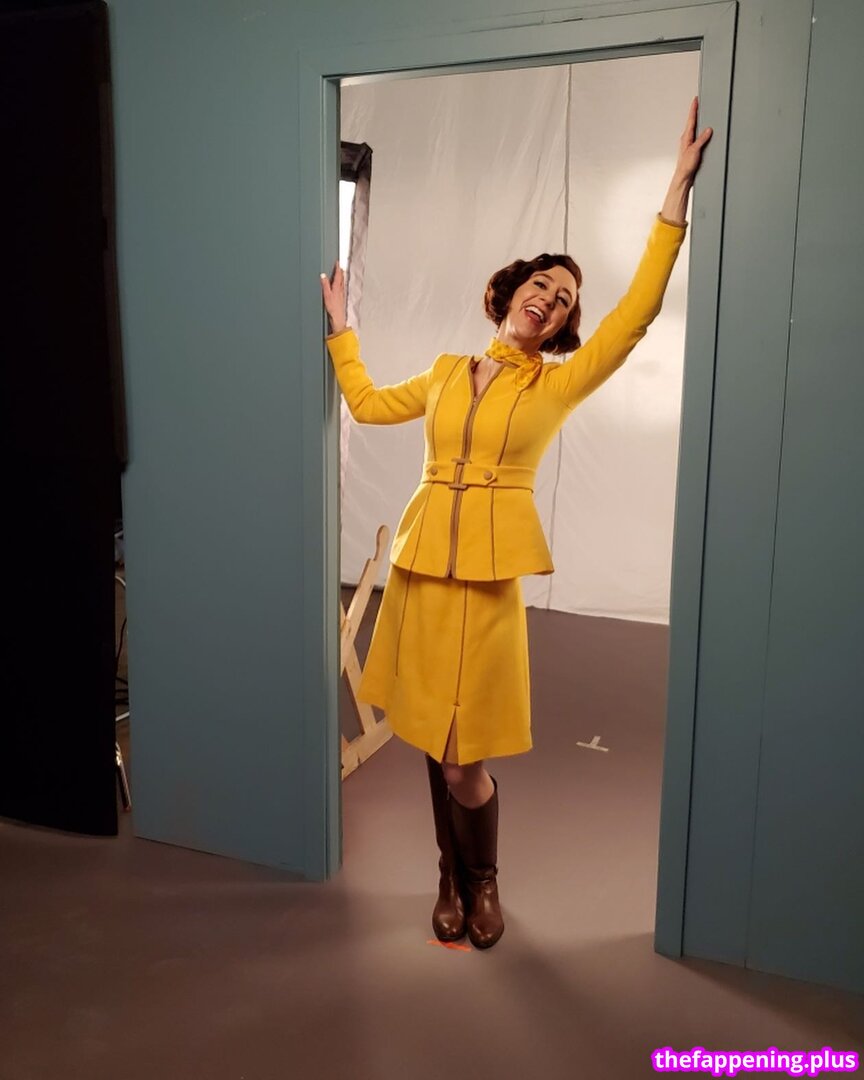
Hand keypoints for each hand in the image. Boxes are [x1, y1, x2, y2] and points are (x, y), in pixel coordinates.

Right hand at [320, 262, 346, 334]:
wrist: (338, 317)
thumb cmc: (333, 308)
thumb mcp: (327, 295)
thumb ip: (325, 284)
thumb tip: (323, 275)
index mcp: (337, 287)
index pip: (338, 275)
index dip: (337, 268)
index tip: (337, 262)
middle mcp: (340, 290)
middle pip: (341, 278)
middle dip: (340, 272)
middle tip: (339, 266)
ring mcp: (341, 294)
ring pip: (341, 283)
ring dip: (341, 277)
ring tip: (340, 273)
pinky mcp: (341, 299)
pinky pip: (341, 288)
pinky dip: (340, 284)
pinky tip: (339, 286)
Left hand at [661, 97, 712, 222]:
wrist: (683, 178)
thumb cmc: (686, 166)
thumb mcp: (695, 151)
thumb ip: (701, 139)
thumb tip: (708, 129)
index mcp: (686, 137)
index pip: (691, 120)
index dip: (693, 109)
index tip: (696, 99)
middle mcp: (687, 139)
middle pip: (692, 122)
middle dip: (696, 112)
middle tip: (699, 102)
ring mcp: (689, 144)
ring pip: (695, 129)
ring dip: (699, 121)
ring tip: (703, 113)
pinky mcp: (693, 150)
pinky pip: (698, 137)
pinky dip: (701, 131)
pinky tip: (705, 132)